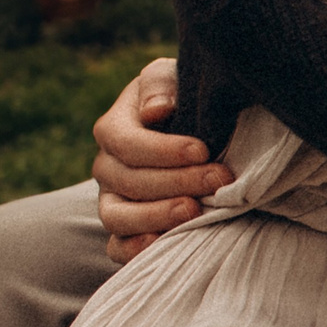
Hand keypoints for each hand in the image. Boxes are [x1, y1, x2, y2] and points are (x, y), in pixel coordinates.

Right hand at [93, 59, 229, 263]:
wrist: (204, 130)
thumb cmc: (188, 98)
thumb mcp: (176, 76)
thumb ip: (161, 84)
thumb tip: (154, 111)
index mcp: (114, 127)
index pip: (124, 142)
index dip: (162, 150)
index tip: (203, 150)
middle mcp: (107, 167)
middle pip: (127, 181)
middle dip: (176, 181)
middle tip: (219, 180)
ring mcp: (113, 200)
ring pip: (116, 216)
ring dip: (155, 216)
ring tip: (194, 212)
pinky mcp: (126, 229)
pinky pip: (117, 247)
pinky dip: (134, 250)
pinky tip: (163, 244)